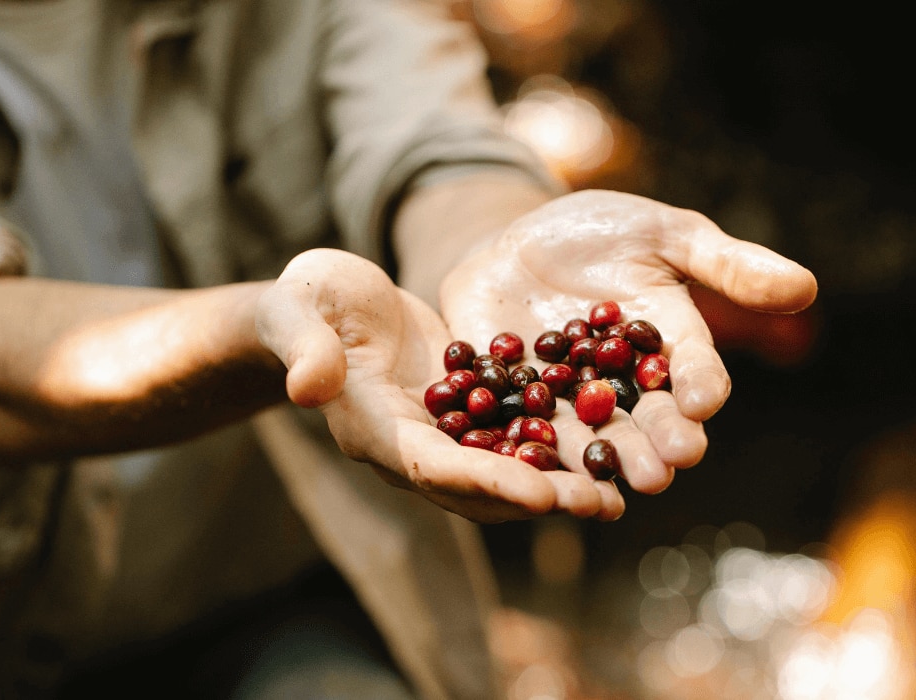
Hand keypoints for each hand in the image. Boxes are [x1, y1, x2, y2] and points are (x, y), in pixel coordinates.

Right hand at [256, 249, 624, 522]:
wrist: (324, 306)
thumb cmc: (304, 301)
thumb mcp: (298, 309)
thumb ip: (306, 347)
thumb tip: (306, 388)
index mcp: (373, 428)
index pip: (432, 467)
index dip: (487, 482)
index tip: (542, 495)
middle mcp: (411, 445)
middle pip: (479, 486)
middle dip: (540, 497)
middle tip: (602, 504)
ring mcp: (440, 434)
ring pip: (503, 471)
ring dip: (558, 484)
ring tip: (616, 493)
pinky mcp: (464, 413)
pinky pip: (512, 437)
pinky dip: (555, 448)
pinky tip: (604, 448)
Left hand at [439, 189, 816, 493]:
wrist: (519, 241)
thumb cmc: (604, 233)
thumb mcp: (666, 234)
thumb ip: (727, 264)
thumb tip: (805, 286)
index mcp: (667, 347)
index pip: (693, 370)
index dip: (699, 385)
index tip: (702, 401)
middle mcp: (622, 386)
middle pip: (643, 421)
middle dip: (653, 445)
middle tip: (663, 469)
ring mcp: (564, 399)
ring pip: (584, 439)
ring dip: (594, 465)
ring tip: (604, 491)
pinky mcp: (510, 404)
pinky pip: (514, 430)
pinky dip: (518, 451)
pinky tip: (522, 472)